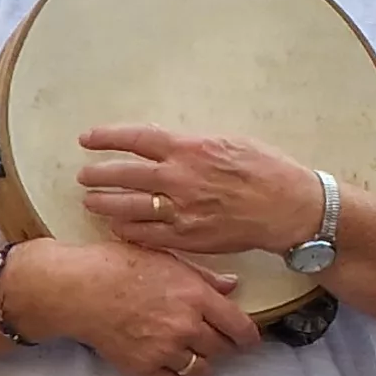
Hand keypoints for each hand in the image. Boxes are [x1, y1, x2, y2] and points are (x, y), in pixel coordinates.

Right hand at [8, 237, 262, 375]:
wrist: (76, 288)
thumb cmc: (117, 266)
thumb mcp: (167, 259)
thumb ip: (204, 278)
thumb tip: (232, 286)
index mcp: (196, 297)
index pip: (240, 327)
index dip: (248, 337)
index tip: (248, 340)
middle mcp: (186, 326)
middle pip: (222, 350)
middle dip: (221, 346)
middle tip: (212, 340)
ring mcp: (165, 350)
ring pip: (200, 369)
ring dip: (199, 362)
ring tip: (188, 350)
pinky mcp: (142, 367)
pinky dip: (172, 375)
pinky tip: (165, 361)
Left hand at [74, 124, 325, 256]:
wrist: (290, 208)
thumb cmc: (267, 170)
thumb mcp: (230, 142)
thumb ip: (194, 145)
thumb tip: (167, 144)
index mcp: (190, 149)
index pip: (135, 139)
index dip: (106, 138)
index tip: (87, 139)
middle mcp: (179, 178)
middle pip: (122, 174)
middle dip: (97, 175)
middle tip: (85, 176)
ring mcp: (181, 210)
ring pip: (127, 207)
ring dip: (104, 204)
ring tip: (92, 202)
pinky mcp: (187, 237)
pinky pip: (145, 235)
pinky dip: (127, 230)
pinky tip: (118, 227)